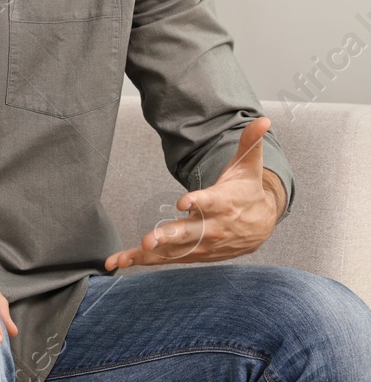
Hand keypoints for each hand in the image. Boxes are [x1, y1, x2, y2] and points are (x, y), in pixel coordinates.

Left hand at [105, 116, 282, 271]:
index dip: (197, 202)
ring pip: (174, 250)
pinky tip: (119, 262)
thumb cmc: (247, 190)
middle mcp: (213, 226)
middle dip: (169, 236)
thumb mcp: (248, 166)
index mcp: (224, 202)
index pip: (210, 202)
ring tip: (124, 258)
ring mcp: (202, 244)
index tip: (183, 202)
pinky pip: (167, 259)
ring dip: (149, 254)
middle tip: (149, 239)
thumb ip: (249, 142)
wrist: (261, 223)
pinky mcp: (194, 253)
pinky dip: (144, 261)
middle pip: (190, 233)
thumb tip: (262, 119)